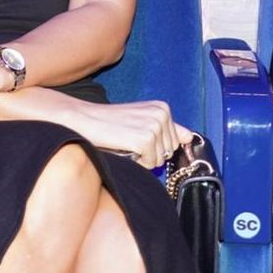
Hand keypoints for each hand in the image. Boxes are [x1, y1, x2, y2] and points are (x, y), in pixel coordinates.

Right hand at [57, 99, 193, 168]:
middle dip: (150, 152)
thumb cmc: (109, 123)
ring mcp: (155, 126)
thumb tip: (189, 137)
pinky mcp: (145, 139)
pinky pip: (149, 163)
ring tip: (125, 143)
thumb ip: (167, 128)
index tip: (139, 138)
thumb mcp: (141, 120)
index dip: (157, 145)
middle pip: (169, 151)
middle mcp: (162, 114)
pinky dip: (136, 162)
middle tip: (128, 140)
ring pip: (160, 160)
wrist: (83, 119)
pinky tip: (123, 148)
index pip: (175, 141)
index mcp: (163, 108)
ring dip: (142, 158)